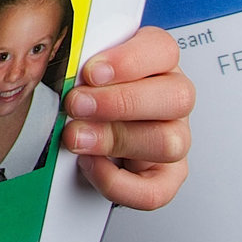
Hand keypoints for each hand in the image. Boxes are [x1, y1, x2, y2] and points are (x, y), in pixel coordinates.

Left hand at [62, 25, 191, 209]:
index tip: (91, 72)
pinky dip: (119, 183)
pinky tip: (91, 165)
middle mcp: (171, 99)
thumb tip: (65, 69)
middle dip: (120, 102)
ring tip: (77, 137)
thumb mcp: (79, 72)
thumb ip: (78, 66)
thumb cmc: (85, 95)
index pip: (164, 50)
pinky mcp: (165, 177)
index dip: (129, 61)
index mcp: (156, 62)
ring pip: (169, 143)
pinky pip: (155, 191)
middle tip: (77, 105)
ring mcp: (174, 138)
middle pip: (177, 96)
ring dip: (116, 140)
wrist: (80, 138)